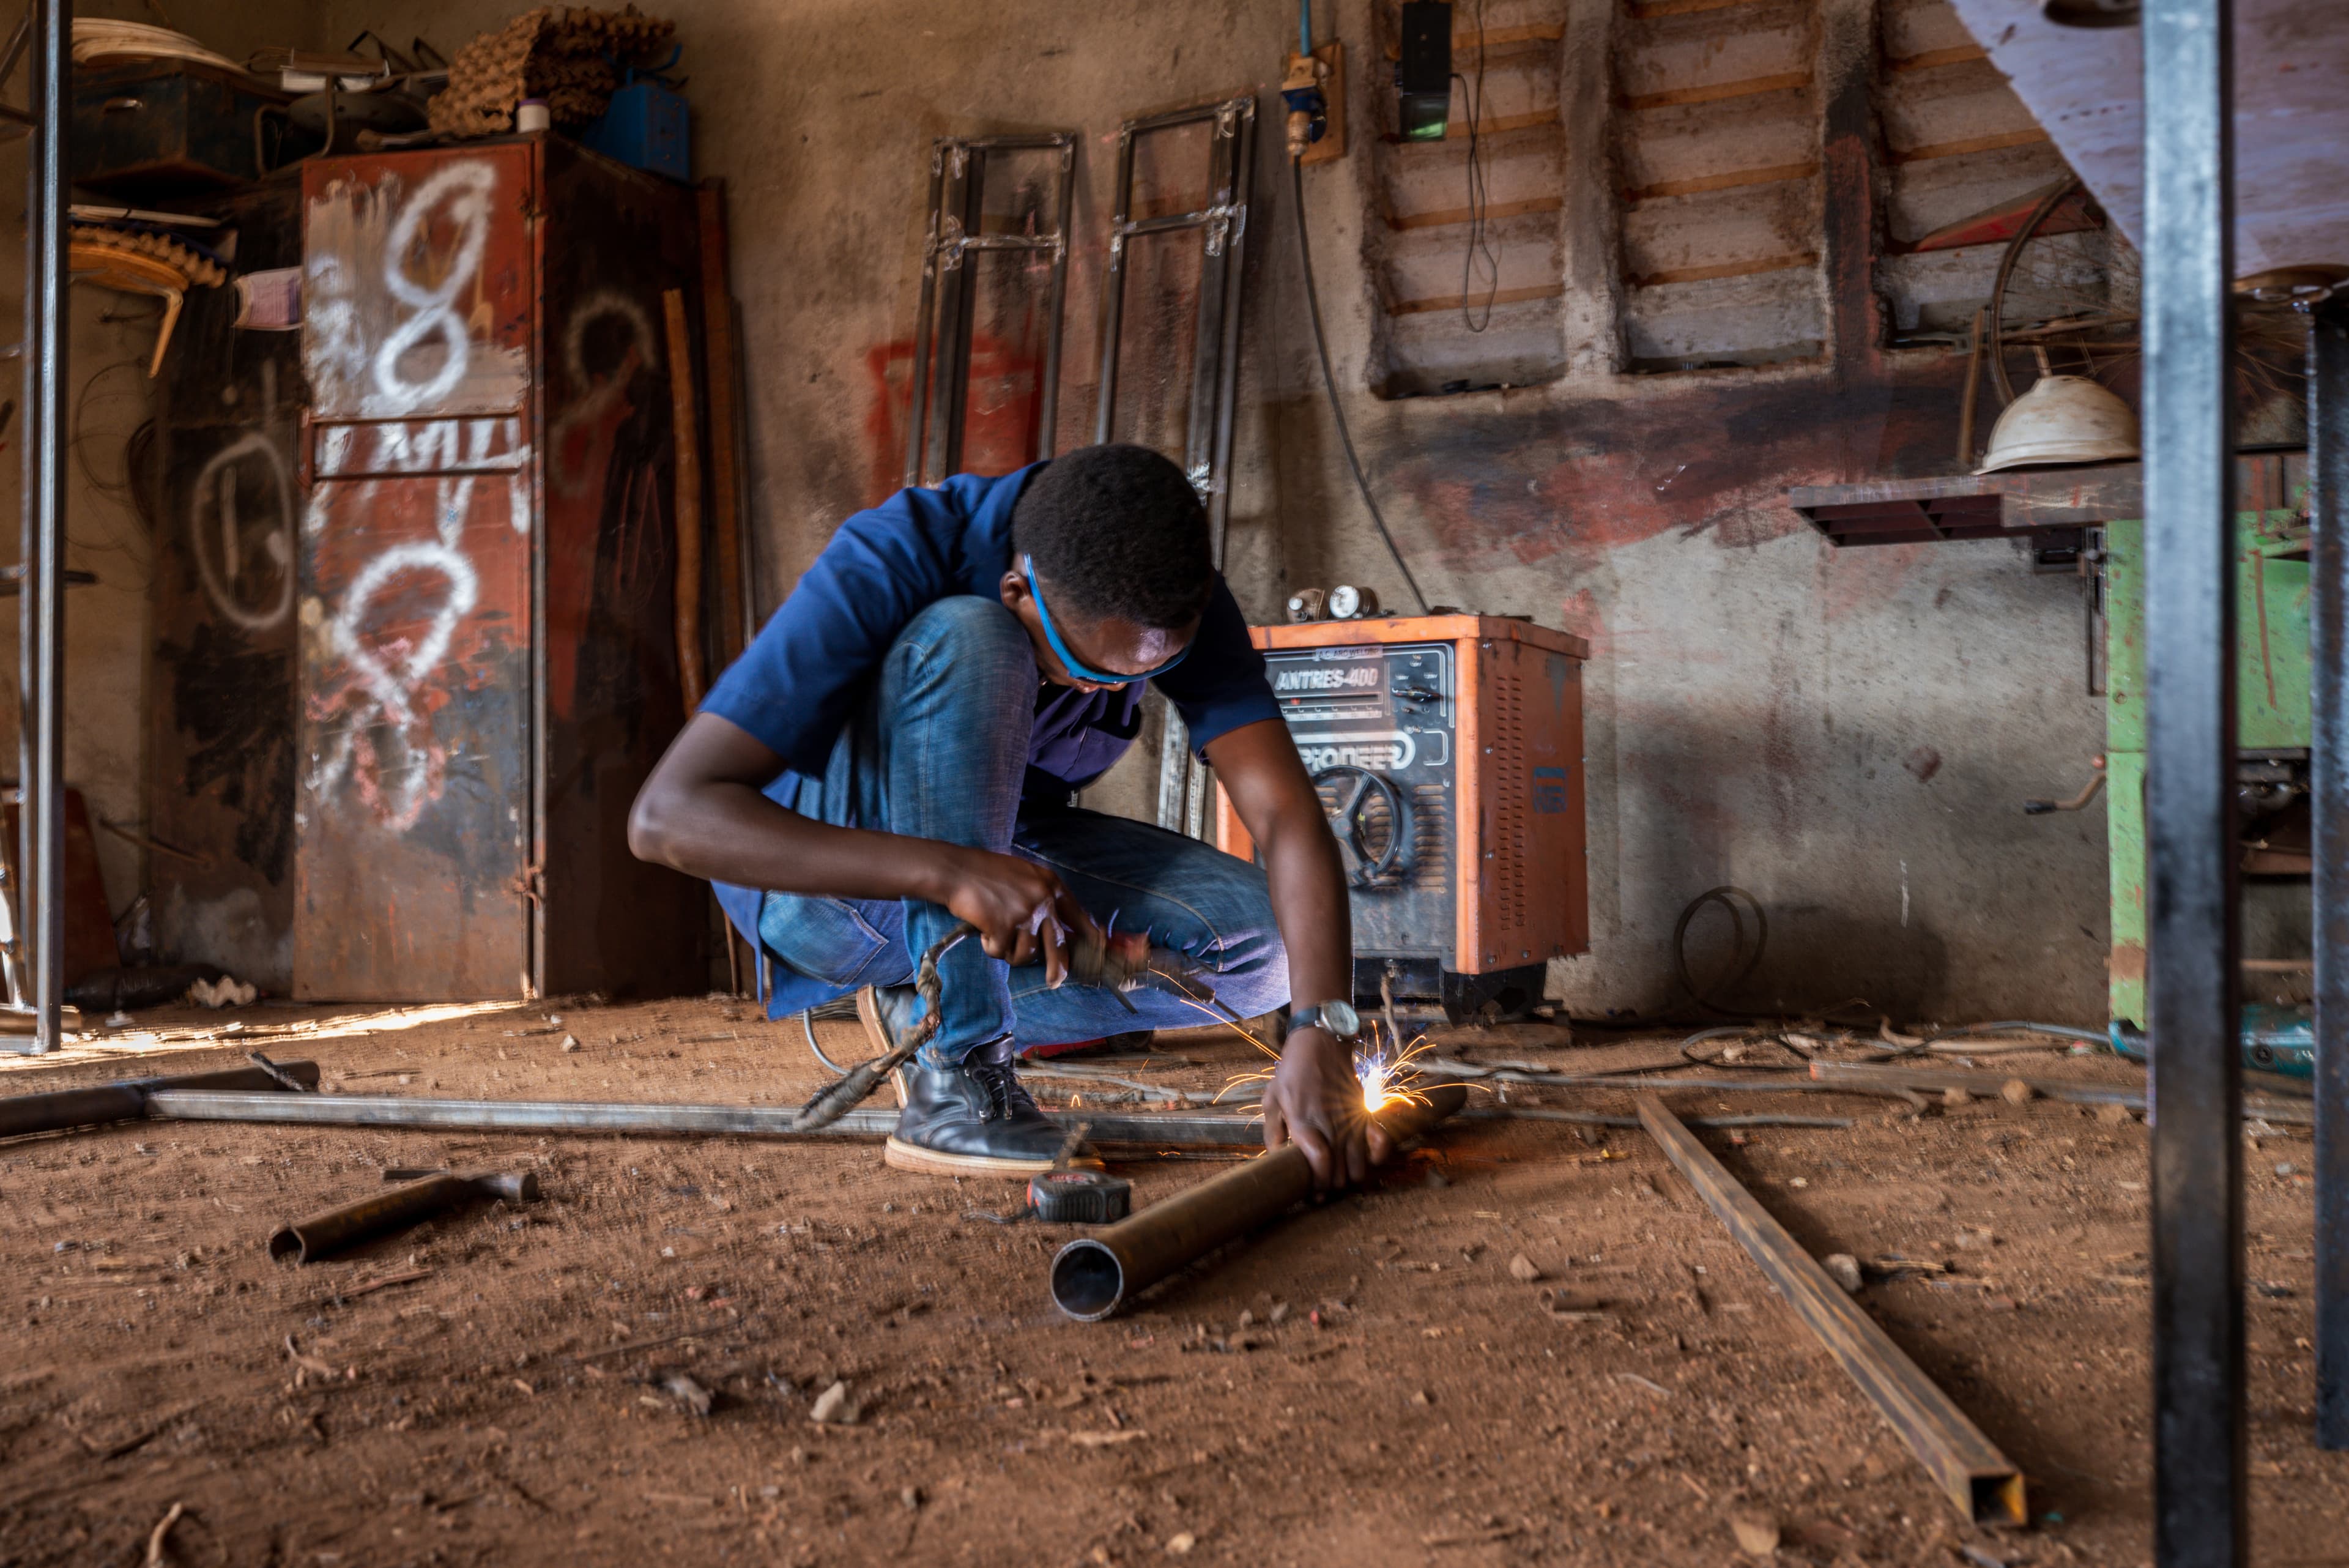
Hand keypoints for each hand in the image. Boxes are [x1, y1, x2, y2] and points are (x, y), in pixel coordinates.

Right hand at [931, 846, 1100, 987]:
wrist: (956, 870)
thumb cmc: (986, 873)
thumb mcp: (1025, 876)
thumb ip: (1043, 897)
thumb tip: (1057, 927)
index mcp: (1051, 886)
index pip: (1079, 916)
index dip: (1089, 937)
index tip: (1097, 950)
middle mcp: (1043, 900)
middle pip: (1058, 946)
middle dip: (1057, 969)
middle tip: (1054, 982)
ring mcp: (1024, 914)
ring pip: (1026, 954)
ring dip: (1009, 951)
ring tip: (996, 933)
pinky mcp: (1004, 927)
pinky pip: (1001, 952)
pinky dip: (990, 947)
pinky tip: (983, 930)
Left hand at [1261, 1025, 1393, 1190]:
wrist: (1320, 1043)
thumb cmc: (1292, 1071)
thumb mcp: (1272, 1098)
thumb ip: (1272, 1131)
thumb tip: (1274, 1158)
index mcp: (1303, 1120)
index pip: (1319, 1161)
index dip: (1319, 1183)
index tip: (1314, 1194)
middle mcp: (1329, 1122)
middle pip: (1339, 1168)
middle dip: (1332, 1187)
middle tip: (1325, 1193)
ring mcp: (1349, 1118)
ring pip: (1358, 1161)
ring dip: (1352, 1177)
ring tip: (1342, 1183)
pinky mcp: (1363, 1111)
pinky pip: (1379, 1139)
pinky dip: (1378, 1155)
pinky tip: (1370, 1163)